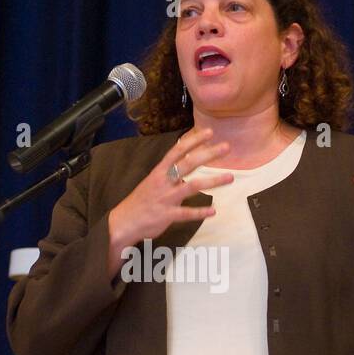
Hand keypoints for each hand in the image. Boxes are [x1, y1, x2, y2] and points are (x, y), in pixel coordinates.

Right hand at [106, 127, 234, 277]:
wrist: (123, 222)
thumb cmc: (141, 201)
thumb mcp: (153, 182)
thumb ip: (169, 173)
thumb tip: (185, 163)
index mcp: (159, 171)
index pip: (178, 151)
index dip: (194, 140)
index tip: (209, 132)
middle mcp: (164, 181)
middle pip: (189, 163)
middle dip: (208, 154)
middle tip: (227, 147)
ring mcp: (166, 198)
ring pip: (193, 186)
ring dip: (213, 181)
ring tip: (230, 177)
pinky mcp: (167, 215)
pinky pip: (187, 213)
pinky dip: (201, 212)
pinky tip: (213, 211)